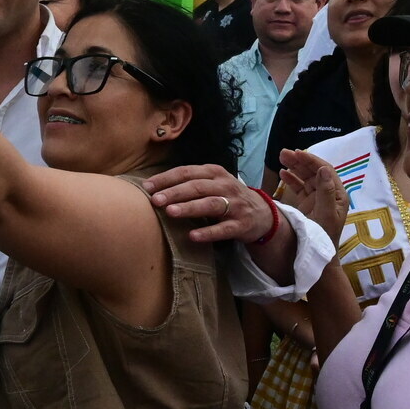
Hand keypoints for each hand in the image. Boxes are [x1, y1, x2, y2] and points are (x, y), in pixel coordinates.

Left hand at [145, 164, 275, 244]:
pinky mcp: (241, 224)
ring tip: (170, 212)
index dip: (167, 178)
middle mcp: (225, 185)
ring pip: (210, 204)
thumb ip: (189, 183)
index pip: (187, 172)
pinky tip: (192, 236)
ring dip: (189, 208)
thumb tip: (153, 189)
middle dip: (174, 192)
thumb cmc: (227, 197)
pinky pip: (223, 229)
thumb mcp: (211, 184)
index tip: (147, 187)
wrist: (261, 214)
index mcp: (214, 172)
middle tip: (155, 200)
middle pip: (197, 187)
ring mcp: (235, 205)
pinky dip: (208, 233)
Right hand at [276, 149, 349, 241]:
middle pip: (314, 172)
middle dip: (300, 161)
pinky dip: (291, 179)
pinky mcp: (307, 204)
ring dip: (294, 167)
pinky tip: (282, 173)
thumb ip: (325, 192)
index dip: (312, 161)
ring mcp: (317, 198)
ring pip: (305, 177)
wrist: (317, 256)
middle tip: (284, 153)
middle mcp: (328, 194)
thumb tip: (323, 169)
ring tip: (281, 158)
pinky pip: (299, 187)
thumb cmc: (323, 237)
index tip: (298, 153)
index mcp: (337, 194)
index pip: (325, 171)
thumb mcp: (326, 215)